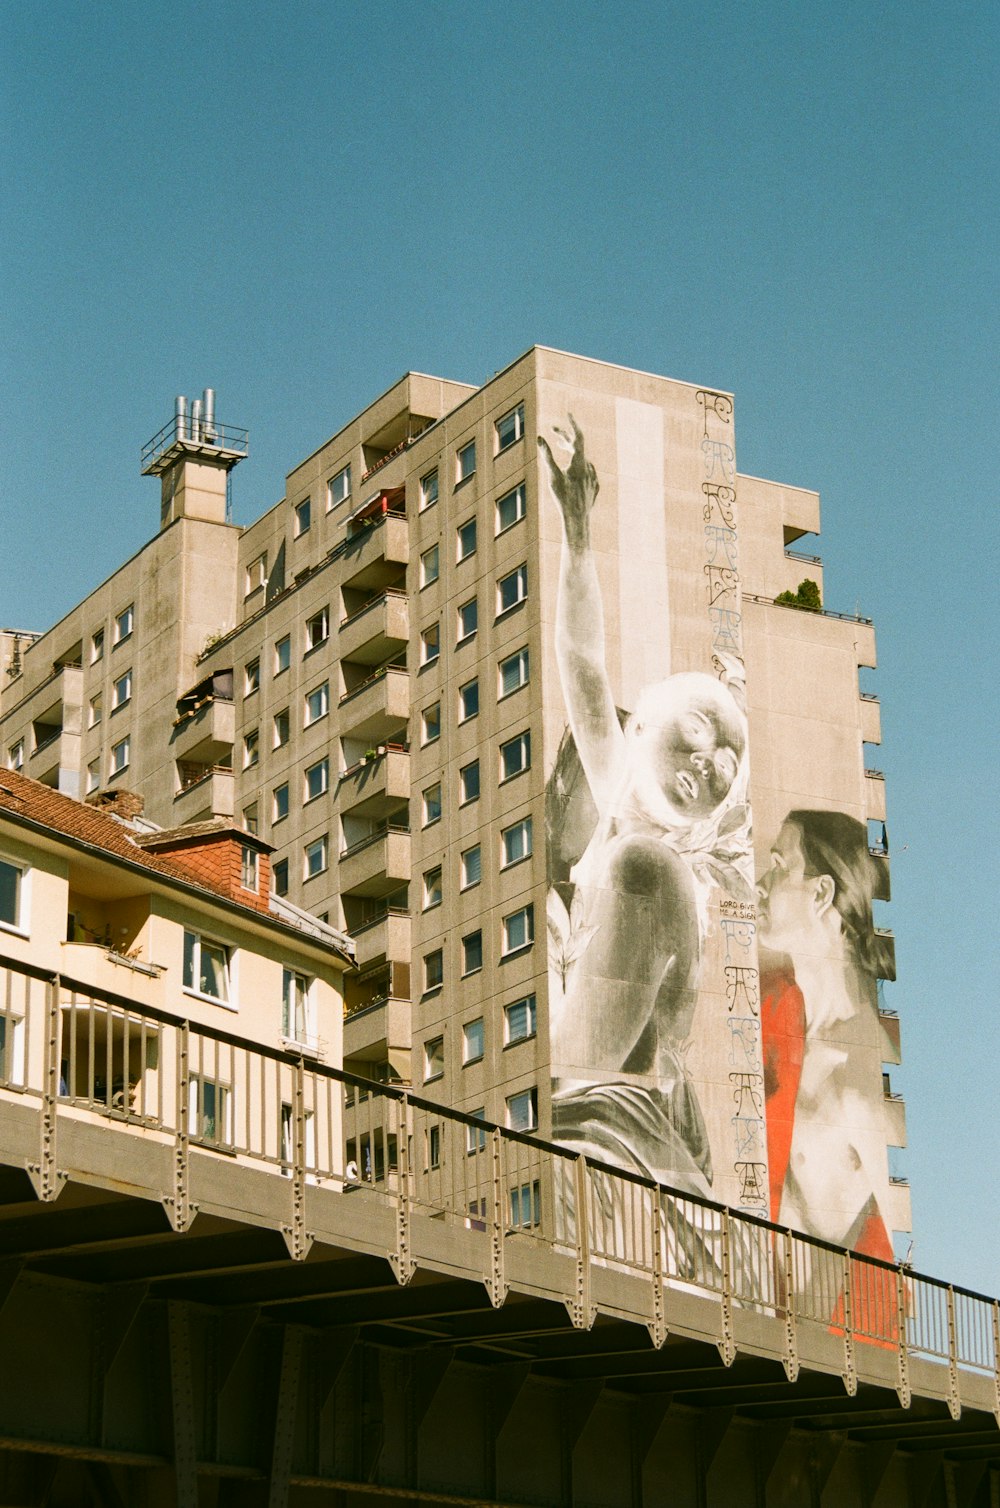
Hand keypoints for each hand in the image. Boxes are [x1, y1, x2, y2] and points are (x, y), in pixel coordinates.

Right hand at [538, 414, 598, 546]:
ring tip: (562, 447)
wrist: (577, 518)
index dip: (573, 424)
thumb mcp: (553, 475)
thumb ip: (547, 455)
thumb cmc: (563, 497)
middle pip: (578, 447)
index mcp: (579, 461)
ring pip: (582, 459)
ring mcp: (593, 477)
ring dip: (571, 451)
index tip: (568, 414)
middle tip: (553, 431)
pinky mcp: (594, 487)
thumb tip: (540, 438)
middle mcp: (589, 467)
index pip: (578, 437)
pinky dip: (578, 465)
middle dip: (565, 437)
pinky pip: (586, 471)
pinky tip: (572, 469)